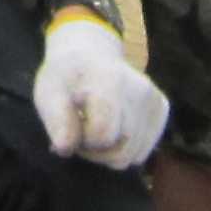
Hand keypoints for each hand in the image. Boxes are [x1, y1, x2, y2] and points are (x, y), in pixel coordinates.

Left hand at [31, 15, 169, 169]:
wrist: (89, 54)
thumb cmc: (66, 77)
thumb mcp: (49, 92)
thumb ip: (56, 119)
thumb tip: (65, 147)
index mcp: (109, 80)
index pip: (102, 134)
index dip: (82, 141)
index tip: (73, 125)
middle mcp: (139, 89)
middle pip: (120, 151)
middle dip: (95, 151)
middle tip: (81, 129)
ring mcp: (154, 99)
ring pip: (132, 157)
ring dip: (109, 152)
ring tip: (96, 128)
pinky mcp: (162, 108)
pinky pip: (141, 152)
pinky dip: (125, 148)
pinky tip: (113, 127)